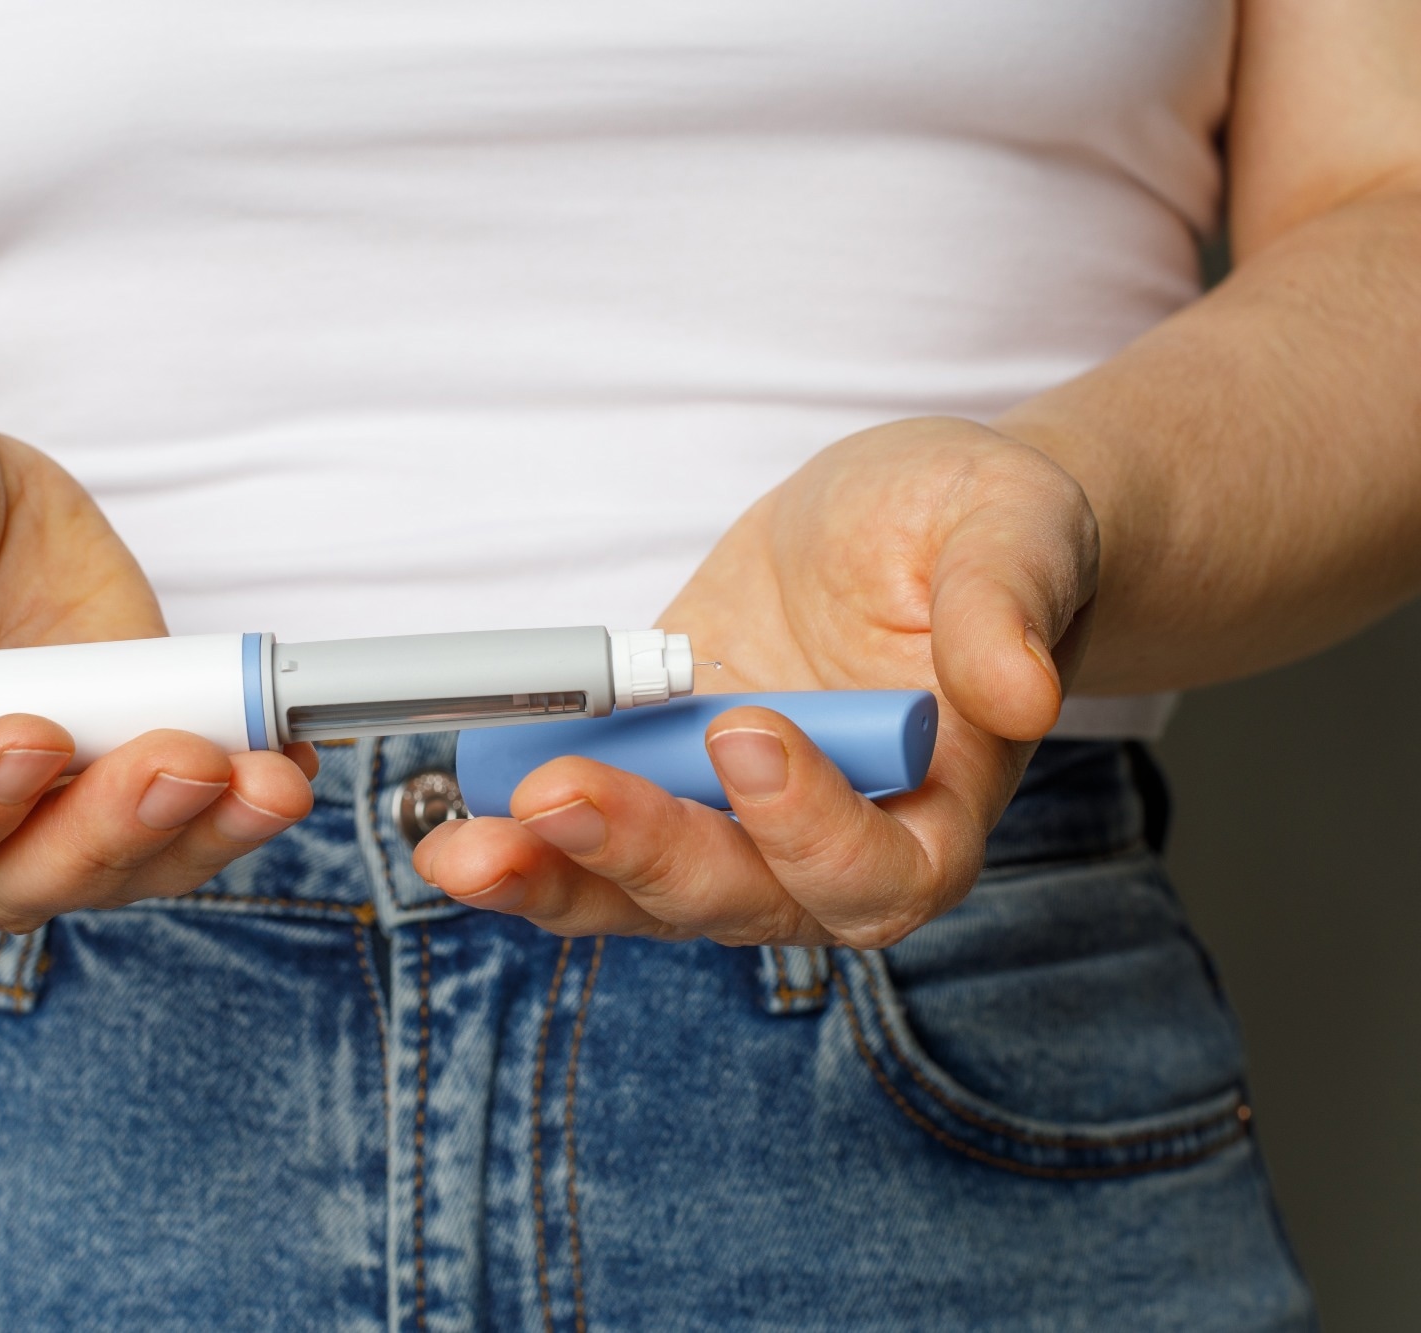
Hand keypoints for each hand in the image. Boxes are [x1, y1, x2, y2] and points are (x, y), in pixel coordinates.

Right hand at [0, 382, 315, 931]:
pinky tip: (284, 758)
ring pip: (111, 868)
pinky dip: (241, 801)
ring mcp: (32, 808)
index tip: (29, 741)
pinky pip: (182, 818)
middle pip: (8, 882)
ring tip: (263, 775)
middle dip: (102, 832)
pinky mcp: (116, 769)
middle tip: (180, 761)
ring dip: (194, 834)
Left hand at [415, 417, 1098, 948]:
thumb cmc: (982, 529)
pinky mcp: (659, 787)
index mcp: (938, 808)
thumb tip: (1023, 693)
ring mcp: (733, 828)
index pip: (879, 869)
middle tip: (553, 799)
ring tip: (460, 846)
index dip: (807, 826)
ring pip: (640, 892)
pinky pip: (586, 839)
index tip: (745, 731)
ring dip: (549, 874)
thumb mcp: (1014, 527)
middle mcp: (830, 849)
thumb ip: (1008, 606)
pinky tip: (449, 815)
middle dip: (640, 854)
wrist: (909, 527)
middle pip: (738, 898)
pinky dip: (519, 837)